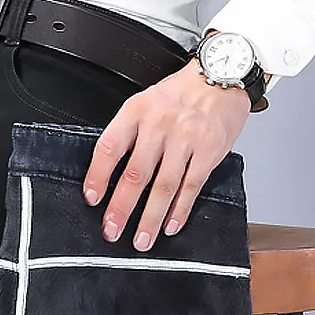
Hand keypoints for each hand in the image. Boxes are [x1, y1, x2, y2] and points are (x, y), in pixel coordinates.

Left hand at [81, 56, 251, 249]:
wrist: (223, 74)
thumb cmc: (181, 94)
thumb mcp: (146, 103)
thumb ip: (129, 134)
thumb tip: (109, 177)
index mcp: (137, 111)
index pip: (110, 147)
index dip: (98, 176)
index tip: (92, 199)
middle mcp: (160, 124)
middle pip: (136, 174)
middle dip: (121, 208)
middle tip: (112, 230)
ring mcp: (186, 137)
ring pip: (163, 186)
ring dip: (150, 218)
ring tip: (141, 240)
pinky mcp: (208, 150)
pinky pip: (190, 186)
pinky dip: (179, 210)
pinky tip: (170, 225)